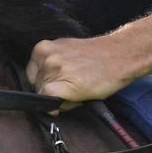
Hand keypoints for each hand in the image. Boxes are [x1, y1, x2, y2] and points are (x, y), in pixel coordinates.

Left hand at [26, 3, 151, 113]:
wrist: (120, 55)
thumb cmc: (96, 57)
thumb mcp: (67, 54)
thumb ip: (51, 68)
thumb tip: (42, 93)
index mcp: (42, 48)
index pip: (31, 75)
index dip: (44, 85)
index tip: (58, 87)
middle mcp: (45, 57)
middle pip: (36, 86)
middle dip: (52, 91)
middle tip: (73, 87)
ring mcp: (53, 69)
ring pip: (43, 95)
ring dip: (58, 98)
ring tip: (78, 89)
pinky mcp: (62, 84)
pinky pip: (49, 100)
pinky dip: (58, 104)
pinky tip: (75, 97)